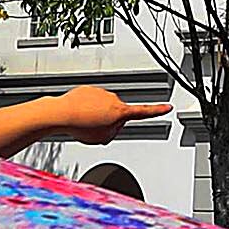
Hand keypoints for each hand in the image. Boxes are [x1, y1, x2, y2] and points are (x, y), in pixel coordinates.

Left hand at [27, 84, 169, 144]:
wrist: (62, 113)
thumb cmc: (80, 126)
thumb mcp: (103, 138)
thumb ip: (114, 132)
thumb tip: (114, 125)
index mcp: (120, 111)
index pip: (143, 112)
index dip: (157, 111)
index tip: (167, 107)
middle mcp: (113, 99)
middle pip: (119, 112)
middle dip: (111, 120)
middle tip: (96, 130)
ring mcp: (100, 93)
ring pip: (104, 106)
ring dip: (97, 114)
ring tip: (84, 123)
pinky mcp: (89, 89)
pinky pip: (92, 100)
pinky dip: (87, 108)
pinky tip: (79, 115)